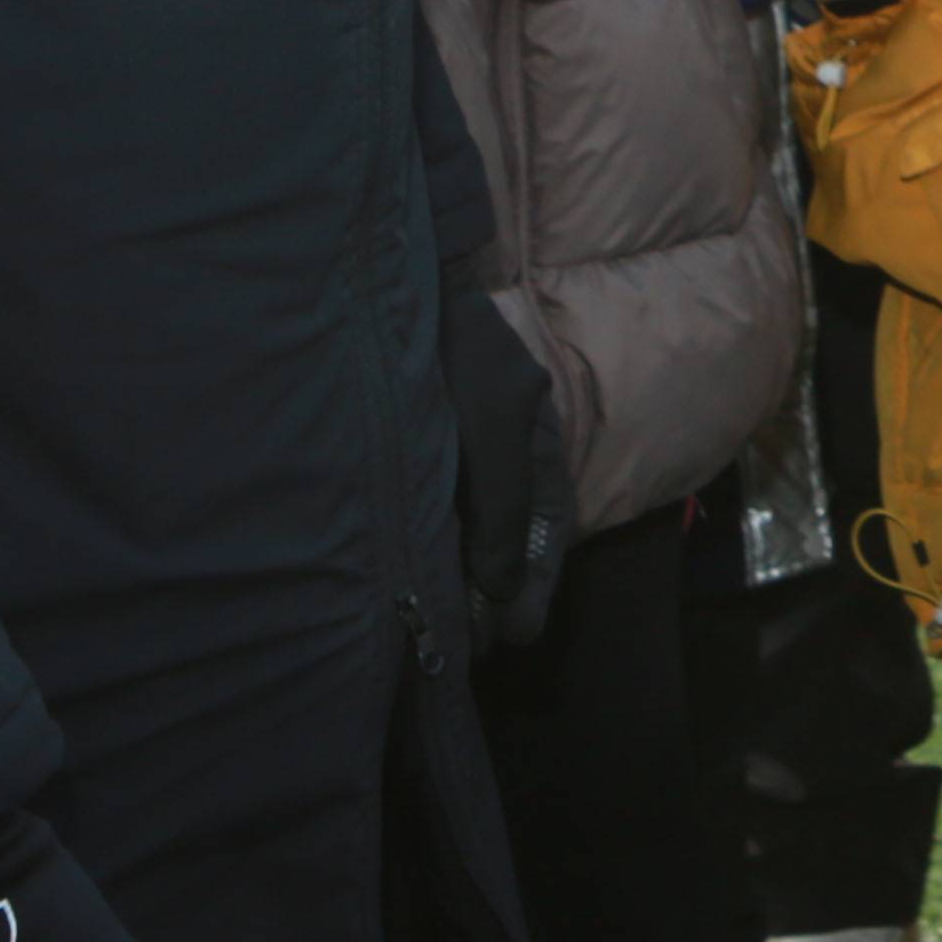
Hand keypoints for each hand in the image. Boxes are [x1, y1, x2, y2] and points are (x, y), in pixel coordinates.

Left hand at [442, 259, 573, 647]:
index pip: (543, 536)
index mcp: (534, 455)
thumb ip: (503, 507)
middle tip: (471, 649)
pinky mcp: (412, 469)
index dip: (532, 588)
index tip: (514, 635)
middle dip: (492, 600)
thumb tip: (500, 594)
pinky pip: (429, 524)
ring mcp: (454, 468)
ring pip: (465, 541)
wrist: (398, 292)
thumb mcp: (493, 424)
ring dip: (457, 586)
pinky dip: (427, 560)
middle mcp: (496, 468)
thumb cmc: (457, 352)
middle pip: (504, 547)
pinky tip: (407, 584)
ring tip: (440, 634)